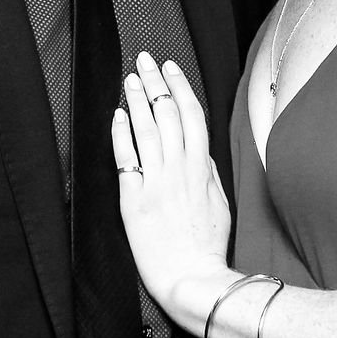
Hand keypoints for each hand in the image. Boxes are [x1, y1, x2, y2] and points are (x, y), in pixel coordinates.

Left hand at [110, 53, 234, 319]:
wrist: (191, 278)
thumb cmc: (207, 246)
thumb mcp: (219, 203)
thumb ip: (209, 173)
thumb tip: (200, 150)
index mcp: (202, 168)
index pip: (192, 116)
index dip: (180, 87)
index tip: (170, 68)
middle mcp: (180, 169)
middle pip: (168, 114)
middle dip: (155, 83)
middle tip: (144, 60)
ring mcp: (157, 183)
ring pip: (147, 130)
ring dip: (137, 100)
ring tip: (128, 79)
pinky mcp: (135, 200)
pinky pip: (127, 159)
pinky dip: (121, 134)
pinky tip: (116, 116)